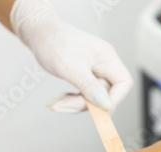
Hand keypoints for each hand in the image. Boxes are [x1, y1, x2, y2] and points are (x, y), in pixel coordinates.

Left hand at [10, 0, 132, 112]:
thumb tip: (106, 105)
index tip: (97, 112)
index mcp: (106, 57)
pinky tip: (59, 99)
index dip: (114, 100)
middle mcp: (103, 64)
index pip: (123, 83)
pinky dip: (71, 100)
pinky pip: (83, 94)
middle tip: (63, 106)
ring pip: (93, 97)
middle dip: (85, 104)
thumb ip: (89, 86)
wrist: (37, 32)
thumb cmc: (53, 42)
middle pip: (105, 94)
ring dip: (75, 104)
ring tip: (56, 103)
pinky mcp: (84, 75)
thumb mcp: (70, 67)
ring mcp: (94, 70)